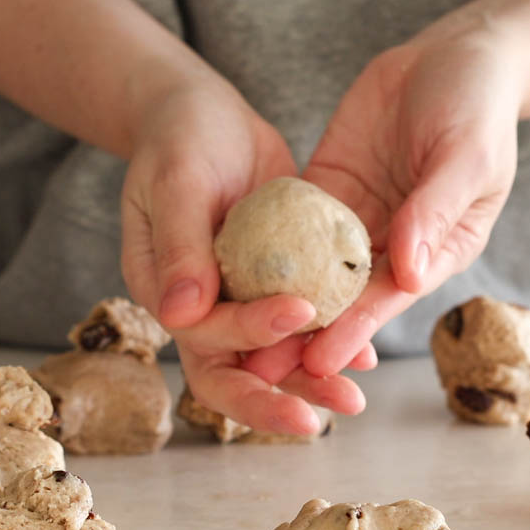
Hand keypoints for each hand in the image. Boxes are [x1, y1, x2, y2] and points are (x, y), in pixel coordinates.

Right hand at [120, 78, 366, 433]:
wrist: (203, 118)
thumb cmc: (179, 140)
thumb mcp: (176, 182)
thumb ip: (179, 246)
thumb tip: (181, 314)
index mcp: (164, 293)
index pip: (203, 334)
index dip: (249, 331)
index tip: (299, 311)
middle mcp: (199, 311)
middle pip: (232, 373)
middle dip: (278, 397)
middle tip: (331, 411)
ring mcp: (235, 303)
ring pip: (270, 359)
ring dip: (311, 380)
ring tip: (356, 398)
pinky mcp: (271, 287)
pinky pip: (298, 327)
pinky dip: (328, 339)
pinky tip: (366, 355)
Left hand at [244, 22, 522, 382]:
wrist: (452, 54)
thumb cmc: (477, 104)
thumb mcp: (467, 154)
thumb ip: (435, 209)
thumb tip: (407, 272)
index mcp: (434, 250)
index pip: (387, 299)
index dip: (352, 331)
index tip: (318, 361)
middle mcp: (391, 246)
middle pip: (341, 298)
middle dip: (303, 334)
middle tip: (259, 369)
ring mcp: (353, 221)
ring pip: (309, 270)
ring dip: (275, 304)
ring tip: (234, 337)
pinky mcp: (325, 191)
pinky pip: (290, 223)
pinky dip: (263, 250)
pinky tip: (228, 275)